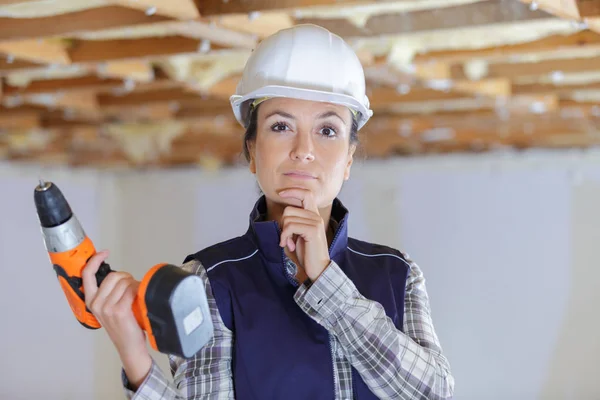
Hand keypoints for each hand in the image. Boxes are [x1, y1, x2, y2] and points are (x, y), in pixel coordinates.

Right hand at [82, 250, 151, 388]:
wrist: (129, 346)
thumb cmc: (123, 325)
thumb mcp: (109, 308)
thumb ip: (109, 292)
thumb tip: (119, 276)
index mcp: (91, 301)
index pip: (87, 275)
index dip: (94, 261)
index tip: (104, 252)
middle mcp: (96, 304)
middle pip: (113, 276)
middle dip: (126, 277)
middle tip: (132, 287)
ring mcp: (106, 307)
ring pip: (123, 282)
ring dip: (134, 285)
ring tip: (136, 297)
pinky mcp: (119, 310)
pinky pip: (131, 290)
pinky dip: (138, 290)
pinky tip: (139, 298)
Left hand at [279, 189, 330, 280]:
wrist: (318, 267)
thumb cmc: (307, 252)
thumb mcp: (299, 234)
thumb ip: (295, 222)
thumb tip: (284, 215)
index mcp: (314, 215)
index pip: (306, 194)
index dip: (293, 191)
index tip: (281, 193)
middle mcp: (316, 216)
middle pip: (289, 209)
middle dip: (282, 224)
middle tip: (287, 237)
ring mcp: (315, 222)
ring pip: (287, 219)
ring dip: (284, 233)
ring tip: (289, 243)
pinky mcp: (312, 230)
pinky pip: (290, 227)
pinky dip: (285, 236)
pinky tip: (290, 245)